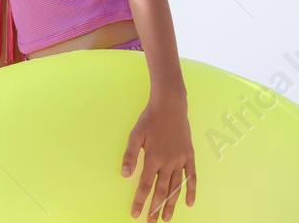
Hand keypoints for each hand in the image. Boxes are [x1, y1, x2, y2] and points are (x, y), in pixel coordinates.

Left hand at [123, 98, 195, 219]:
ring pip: (176, 188)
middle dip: (155, 208)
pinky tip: (189, 203)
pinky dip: (191, 191)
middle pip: (161, 191)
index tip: (135, 214)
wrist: (170, 106)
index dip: (140, 201)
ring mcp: (181, 160)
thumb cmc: (149, 119)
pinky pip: (192, 178)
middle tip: (150, 222)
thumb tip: (125, 174)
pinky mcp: (190, 156)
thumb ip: (130, 155)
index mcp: (153, 158)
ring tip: (166, 218)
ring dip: (171, 204)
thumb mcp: (135, 134)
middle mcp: (169, 162)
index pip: (144, 185)